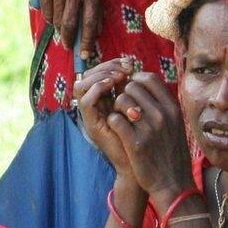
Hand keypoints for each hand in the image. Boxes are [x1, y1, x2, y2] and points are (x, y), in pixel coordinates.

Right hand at [30, 0, 101, 58]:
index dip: (88, 41)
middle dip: (70, 41)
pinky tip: (53, 17)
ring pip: (57, 20)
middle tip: (69, 48)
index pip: (90, 22)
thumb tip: (95, 29)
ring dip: (60, 29)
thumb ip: (95, 2)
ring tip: (62, 31)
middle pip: (71, 25)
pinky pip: (47, 12)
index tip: (86, 54)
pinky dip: (50, 19)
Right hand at [74, 58, 134, 174]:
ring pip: (82, 84)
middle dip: (107, 66)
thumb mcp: (142, 109)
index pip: (99, 72)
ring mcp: (90, 115)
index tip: (130, 62)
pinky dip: (97, 88)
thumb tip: (137, 69)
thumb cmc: (145, 139)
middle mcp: (94, 106)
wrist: (140, 165)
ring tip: (119, 74)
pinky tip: (112, 84)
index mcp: (105, 99)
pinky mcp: (90, 124)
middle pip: (88, 75)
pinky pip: (85, 101)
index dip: (113, 64)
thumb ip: (136, 91)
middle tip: (125, 66)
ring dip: (101, 75)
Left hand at [104, 72, 194, 202]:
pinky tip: (118, 131)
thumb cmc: (171, 154)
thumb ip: (163, 105)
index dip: (135, 80)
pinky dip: (113, 122)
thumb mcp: (176, 125)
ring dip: (116, 108)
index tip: (131, 91)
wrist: (173, 184)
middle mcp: (163, 114)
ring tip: (122, 121)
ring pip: (120, 100)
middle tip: (124, 109)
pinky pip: (115, 119)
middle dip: (123, 95)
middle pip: (132, 87)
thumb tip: (144, 84)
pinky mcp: (135, 143)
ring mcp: (149, 128)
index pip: (149, 78)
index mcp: (173, 108)